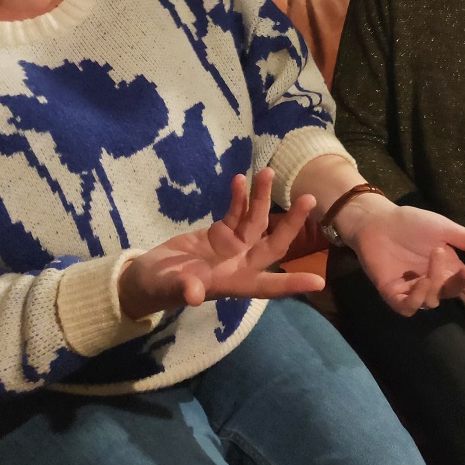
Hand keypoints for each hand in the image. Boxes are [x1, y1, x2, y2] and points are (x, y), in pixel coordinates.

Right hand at [118, 169, 323, 318]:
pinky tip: (241, 179)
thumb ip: (182, 288)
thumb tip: (193, 293)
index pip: (268, 286)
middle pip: (273, 244)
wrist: (145, 276)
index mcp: (233, 284)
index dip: (292, 284)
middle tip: (310, 198)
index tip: (319, 282)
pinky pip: (236, 212)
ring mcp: (232, 247)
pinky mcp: (220, 233)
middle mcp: (240, 264)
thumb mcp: (167, 287)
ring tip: (267, 171)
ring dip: (262, 198)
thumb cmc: (157, 288)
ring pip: (255, 221)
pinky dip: (240, 197)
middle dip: (291, 223)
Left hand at [339, 200, 464, 324]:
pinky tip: (418, 281)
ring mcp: (413, 290)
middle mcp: (434, 283)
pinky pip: (409, 307)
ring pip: (432, 301)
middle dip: (462, 284)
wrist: (378, 221)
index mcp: (449, 269)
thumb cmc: (411, 223)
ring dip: (436, 282)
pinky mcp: (393, 294)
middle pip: (455, 294)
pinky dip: (416, 297)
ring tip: (433, 256)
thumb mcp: (445, 229)